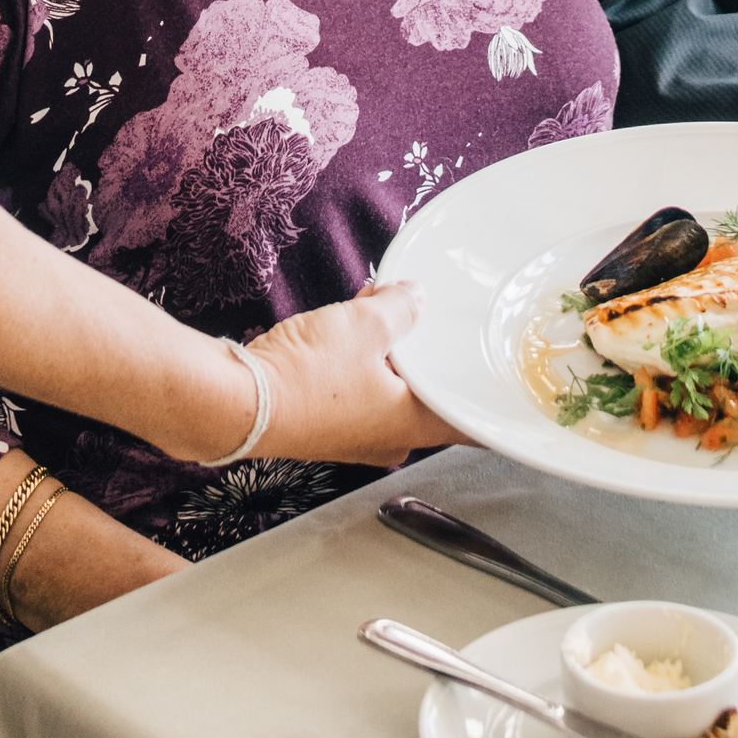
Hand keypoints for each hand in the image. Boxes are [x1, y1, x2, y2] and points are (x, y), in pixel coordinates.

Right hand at [241, 280, 464, 468]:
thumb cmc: (305, 377)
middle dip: (422, 353)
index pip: (467, 421)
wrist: (241, 401)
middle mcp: (387, 439)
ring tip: (378, 308)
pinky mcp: (325, 425)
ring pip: (387, 388)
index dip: (483, 398)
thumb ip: (400, 308)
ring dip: (386, 351)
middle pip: (423, 394)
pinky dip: (359, 360)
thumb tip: (414, 298)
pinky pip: (356, 388)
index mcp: (412, 426)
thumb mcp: (364, 324)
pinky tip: (348, 326)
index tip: (496, 382)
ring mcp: (354, 436)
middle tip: (423, 319)